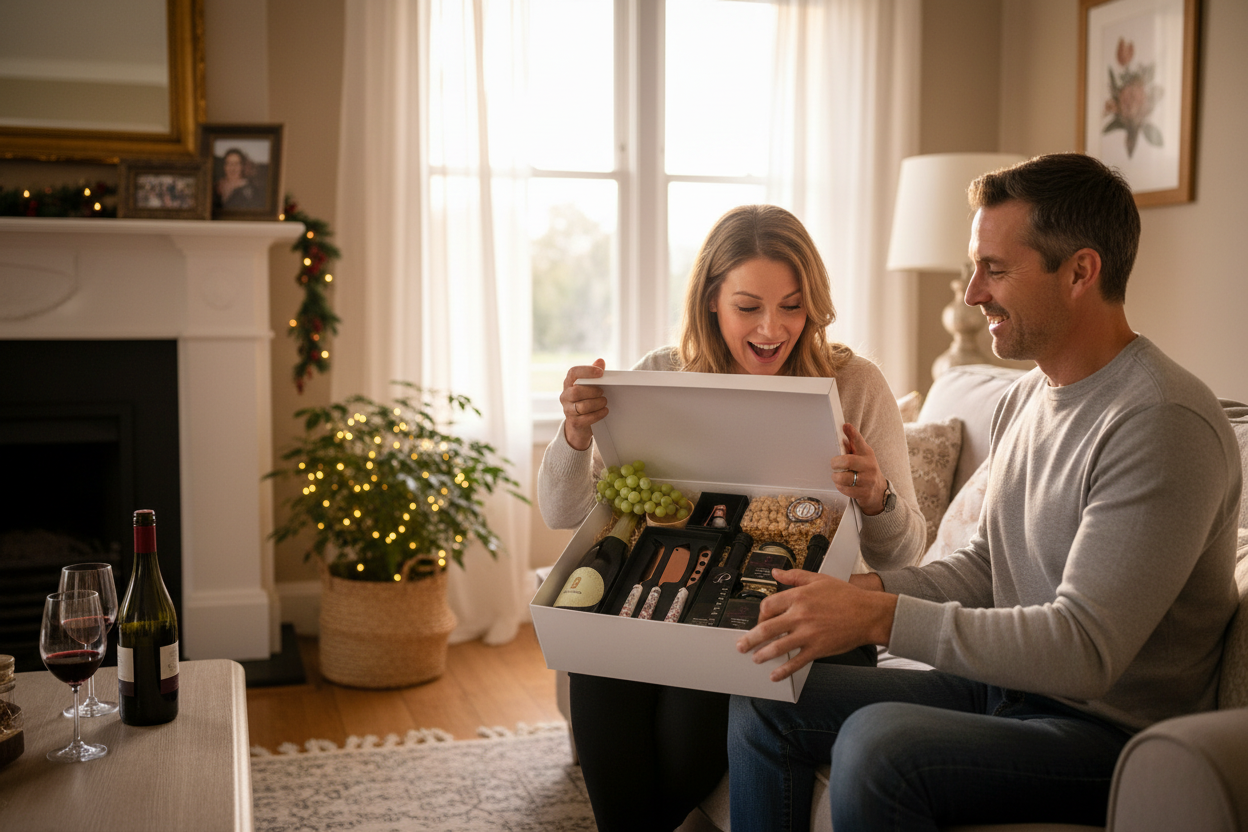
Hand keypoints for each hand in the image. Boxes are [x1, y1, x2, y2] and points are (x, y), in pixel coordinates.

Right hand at [561, 359, 608, 450]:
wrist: (579, 424)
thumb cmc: (586, 400)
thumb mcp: (589, 386)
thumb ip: (594, 373)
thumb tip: (600, 361)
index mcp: (569, 383)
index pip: (573, 373)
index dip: (587, 371)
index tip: (600, 372)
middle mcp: (565, 396)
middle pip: (576, 392)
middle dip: (592, 391)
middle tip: (602, 392)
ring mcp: (568, 410)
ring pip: (582, 406)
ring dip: (597, 403)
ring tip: (604, 401)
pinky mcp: (574, 422)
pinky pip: (586, 418)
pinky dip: (598, 414)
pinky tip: (605, 411)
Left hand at [735, 570, 895, 681]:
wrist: (869, 614)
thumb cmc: (846, 596)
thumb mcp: (818, 579)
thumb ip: (794, 576)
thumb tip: (775, 572)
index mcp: (798, 596)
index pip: (768, 606)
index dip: (760, 614)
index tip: (760, 620)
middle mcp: (800, 615)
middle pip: (766, 629)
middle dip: (750, 639)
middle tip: (741, 645)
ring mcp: (808, 634)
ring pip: (777, 647)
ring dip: (762, 654)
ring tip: (755, 659)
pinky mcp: (817, 649)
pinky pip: (796, 662)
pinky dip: (783, 670)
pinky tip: (775, 675)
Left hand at [830, 422, 887, 514]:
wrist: (878, 491)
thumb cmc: (865, 470)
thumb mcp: (862, 455)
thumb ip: (853, 444)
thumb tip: (845, 428)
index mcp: (867, 453)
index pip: (859, 441)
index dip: (852, 433)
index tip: (846, 426)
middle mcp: (869, 466)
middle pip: (847, 461)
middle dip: (835, 463)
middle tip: (834, 465)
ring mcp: (868, 480)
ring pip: (844, 478)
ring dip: (836, 477)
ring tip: (837, 476)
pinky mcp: (864, 493)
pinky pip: (845, 489)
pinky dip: (840, 487)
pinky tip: (842, 484)